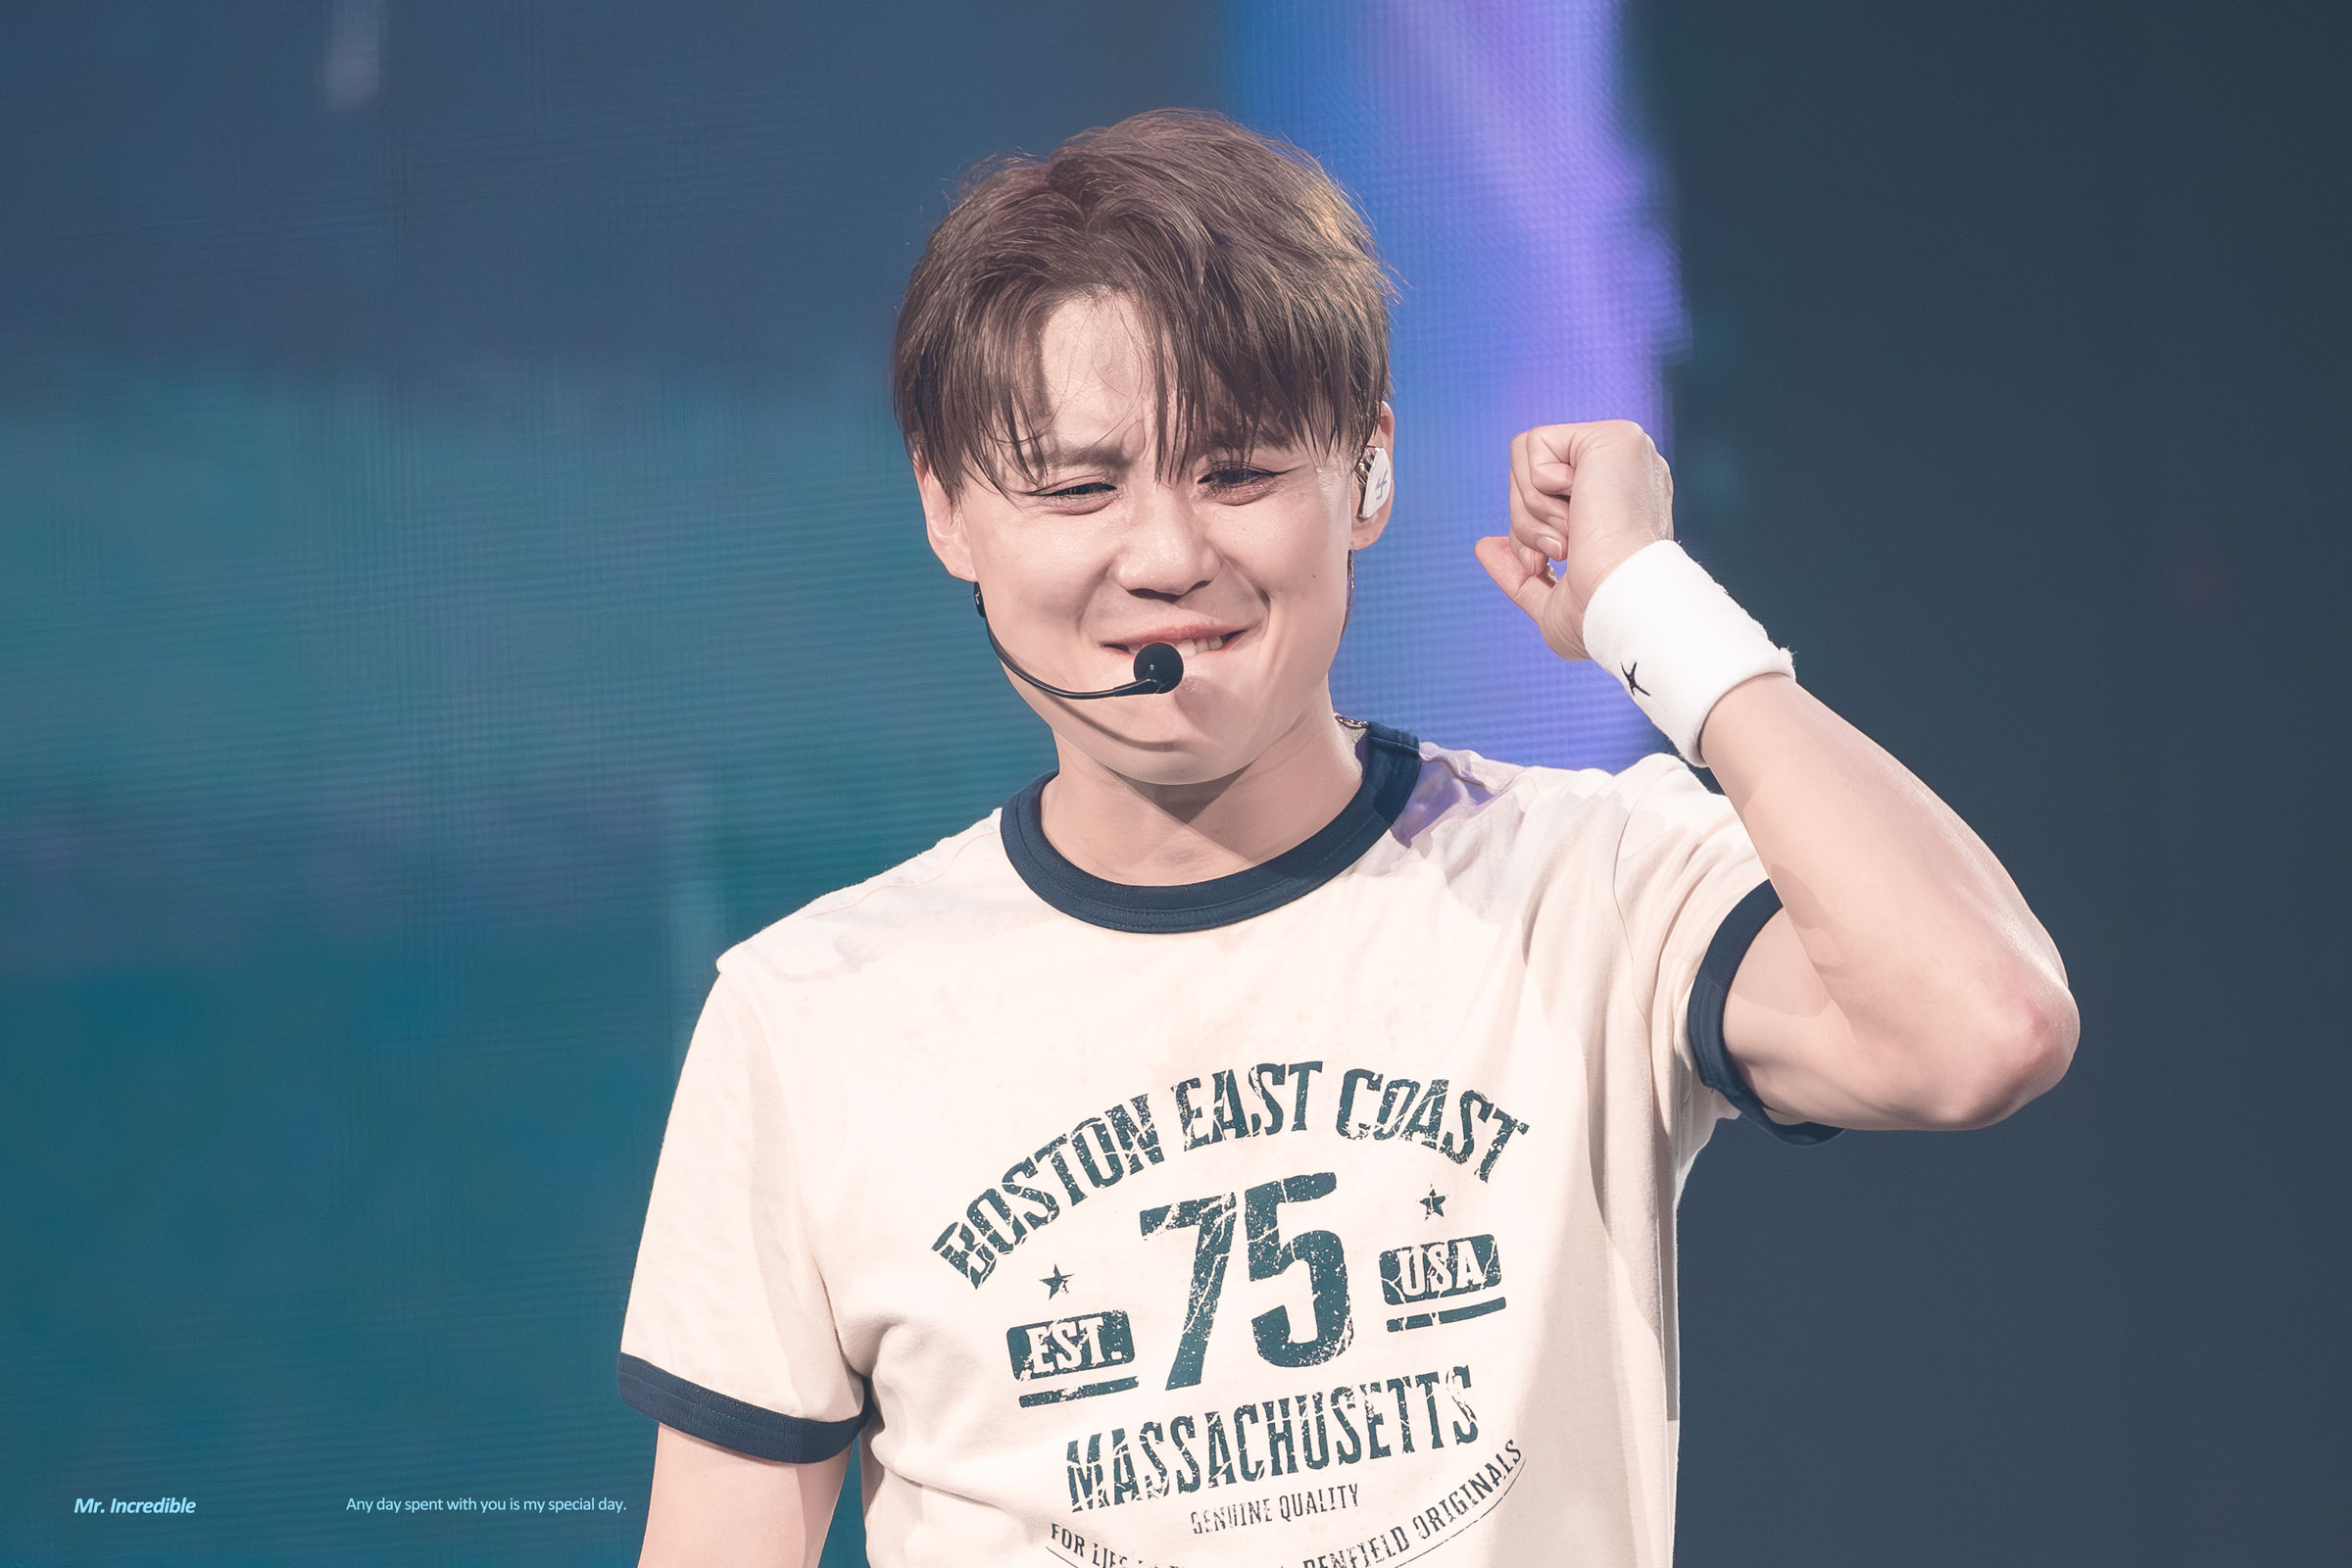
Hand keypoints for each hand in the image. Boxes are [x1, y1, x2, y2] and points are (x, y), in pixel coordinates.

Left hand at [1473, 419, 1675, 660]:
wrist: (1622, 603)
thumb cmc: (1600, 615)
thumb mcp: (1551, 603)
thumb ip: (1520, 573)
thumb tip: (1484, 546)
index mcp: (1616, 506)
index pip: (1545, 501)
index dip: (1531, 533)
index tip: (1557, 561)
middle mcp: (1623, 473)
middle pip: (1528, 480)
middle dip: (1527, 524)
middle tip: (1561, 551)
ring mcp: (1621, 452)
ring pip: (1525, 461)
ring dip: (1534, 511)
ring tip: (1573, 534)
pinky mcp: (1612, 436)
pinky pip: (1533, 443)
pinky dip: (1540, 486)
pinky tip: (1580, 508)